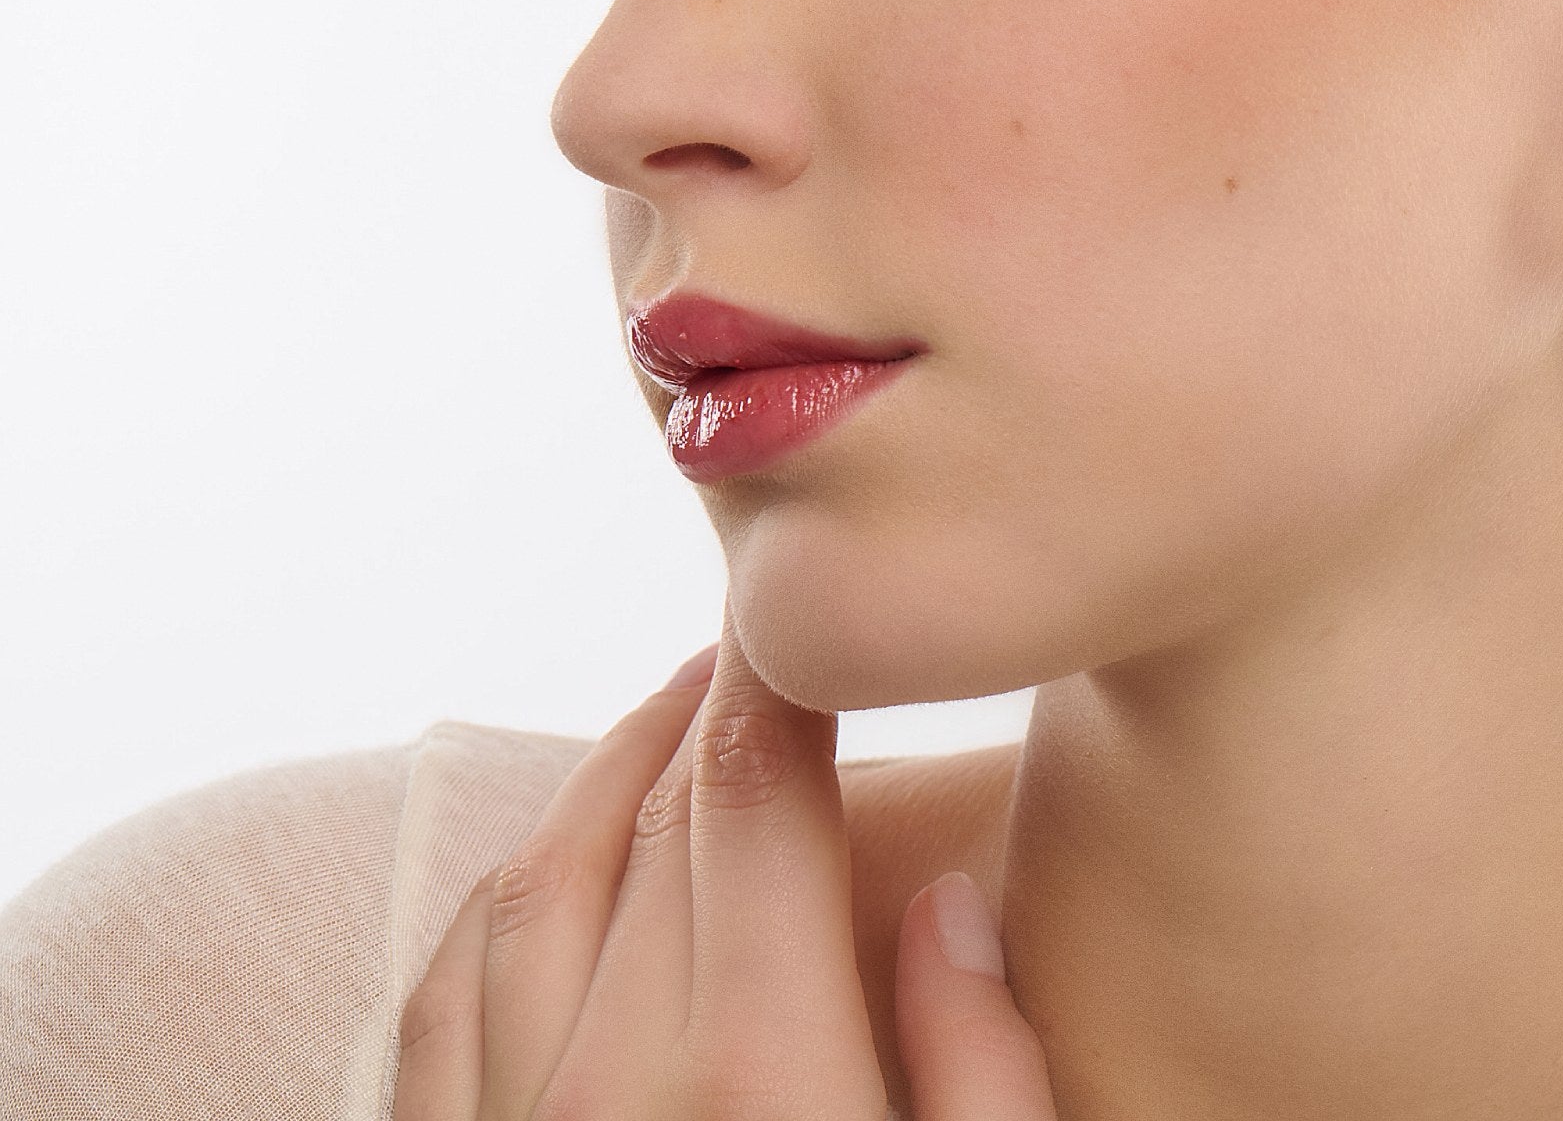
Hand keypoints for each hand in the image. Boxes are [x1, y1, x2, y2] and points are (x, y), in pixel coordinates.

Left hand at [393, 615, 1057, 1118]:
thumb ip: (982, 1068)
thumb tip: (947, 909)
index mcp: (765, 1076)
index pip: (754, 800)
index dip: (780, 686)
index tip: (811, 631)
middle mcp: (613, 1086)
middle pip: (653, 826)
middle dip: (709, 717)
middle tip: (761, 657)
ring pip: (531, 888)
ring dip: (602, 784)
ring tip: (667, 730)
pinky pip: (435, 1003)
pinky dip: (491, 904)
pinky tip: (546, 870)